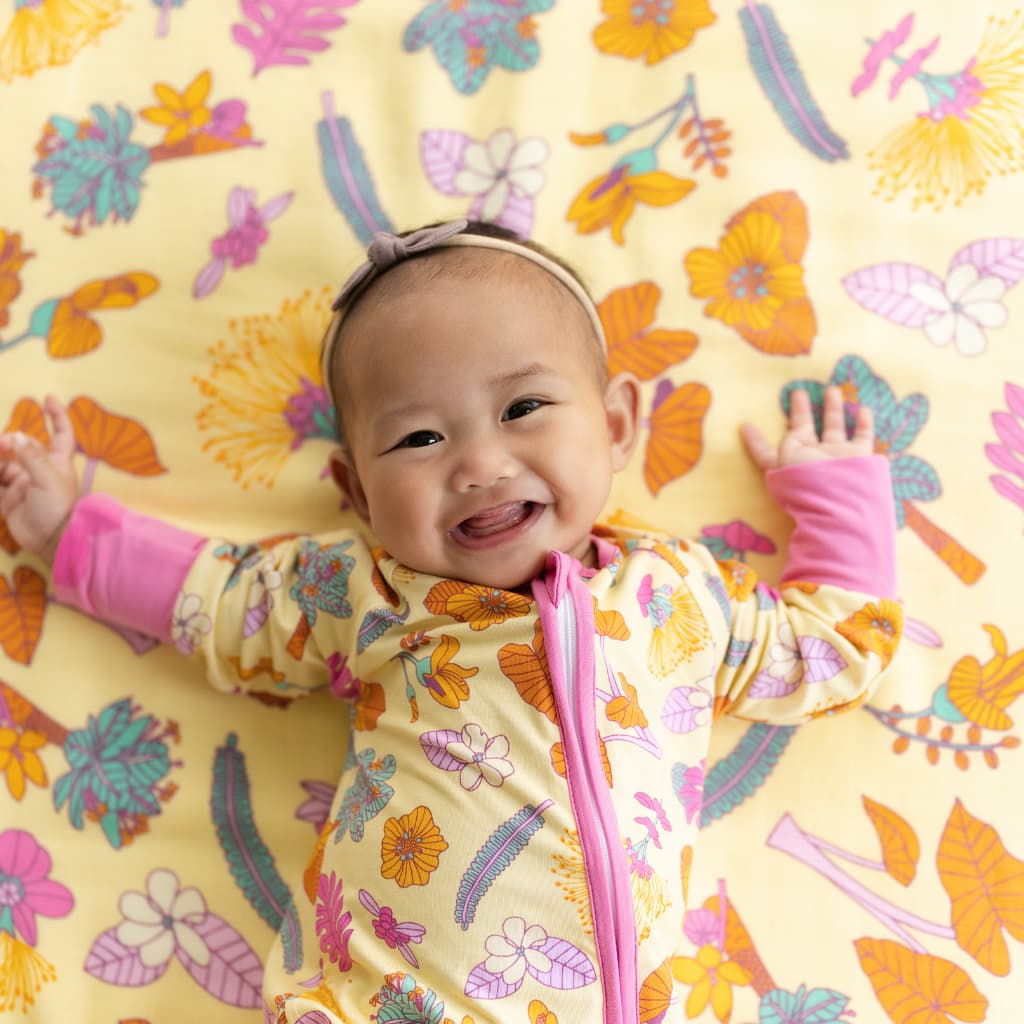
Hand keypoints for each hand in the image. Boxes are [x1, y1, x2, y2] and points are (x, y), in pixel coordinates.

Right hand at [0, 396, 79, 564]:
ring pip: (3, 464)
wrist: (52, 540)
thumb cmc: (58, 506)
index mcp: (57, 462)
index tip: (48, 399)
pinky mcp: (9, 501)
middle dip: (7, 442)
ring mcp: (23, 485)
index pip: (60, 434)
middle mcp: (40, 470)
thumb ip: (31, 456)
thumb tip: (16, 436)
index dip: (56, 416)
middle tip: (2, 445)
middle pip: (20, 447)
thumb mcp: (48, 478)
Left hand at [740, 385, 873, 471]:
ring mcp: (835, 457)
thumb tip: (803, 429)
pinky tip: (865, 409)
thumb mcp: (786, 456)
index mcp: (787, 463)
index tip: (745, 426)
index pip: (765, 452)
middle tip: (797, 392)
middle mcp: (810, 459)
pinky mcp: (858, 457)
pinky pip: (863, 436)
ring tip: (831, 389)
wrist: (841, 503)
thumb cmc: (806, 481)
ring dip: (833, 408)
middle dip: (800, 411)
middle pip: (803, 430)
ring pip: (834, 426)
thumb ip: (790, 437)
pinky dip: (865, 423)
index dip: (755, 440)